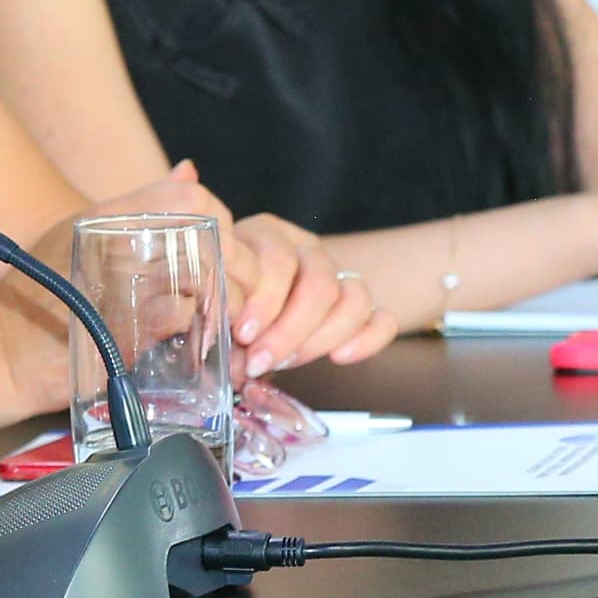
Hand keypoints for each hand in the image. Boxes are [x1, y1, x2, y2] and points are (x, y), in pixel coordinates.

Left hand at [226, 212, 387, 371]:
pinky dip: (368, 339)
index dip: (263, 302)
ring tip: (288, 363)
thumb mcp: (216, 297)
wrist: (249, 299)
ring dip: (321, 339)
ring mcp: (336, 272)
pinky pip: (382, 316)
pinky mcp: (357, 301)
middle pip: (320, 284)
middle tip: (263, 360)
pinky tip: (340, 357)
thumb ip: (221, 316)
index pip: (279, 260)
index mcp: (266, 234)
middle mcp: (305, 247)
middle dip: (291, 331)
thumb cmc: (228, 299)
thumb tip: (233, 357)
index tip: (244, 335)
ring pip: (352, 298)